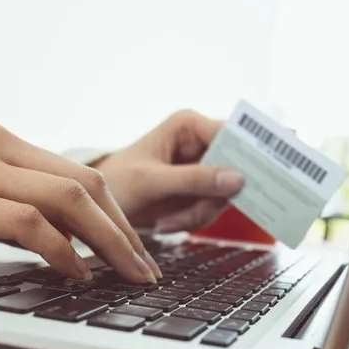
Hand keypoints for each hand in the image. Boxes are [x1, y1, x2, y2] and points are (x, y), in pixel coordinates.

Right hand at [0, 121, 160, 283]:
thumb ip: (26, 202)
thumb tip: (80, 238)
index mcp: (5, 141)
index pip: (81, 174)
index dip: (118, 214)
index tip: (138, 247)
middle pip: (84, 184)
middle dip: (123, 230)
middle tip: (145, 266)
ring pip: (65, 199)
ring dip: (106, 241)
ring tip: (125, 273)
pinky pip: (26, 223)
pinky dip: (60, 249)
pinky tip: (76, 272)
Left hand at [93, 110, 244, 231]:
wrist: (99, 210)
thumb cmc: (115, 183)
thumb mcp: (151, 181)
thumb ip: (193, 179)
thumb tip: (238, 180)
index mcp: (189, 126)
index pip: (234, 134)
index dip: (248, 156)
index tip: (249, 181)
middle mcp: (200, 143)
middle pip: (234, 170)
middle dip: (212, 198)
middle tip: (191, 212)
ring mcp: (202, 169)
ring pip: (225, 195)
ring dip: (198, 213)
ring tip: (167, 219)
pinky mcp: (200, 191)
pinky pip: (212, 209)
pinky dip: (191, 221)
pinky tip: (166, 222)